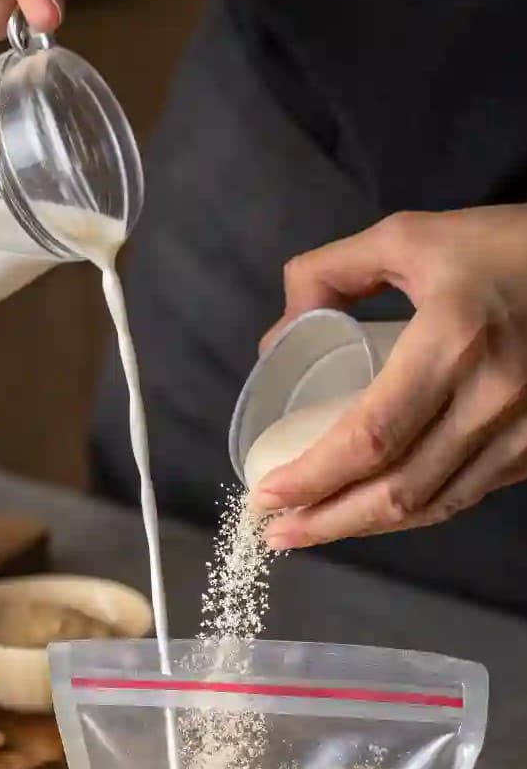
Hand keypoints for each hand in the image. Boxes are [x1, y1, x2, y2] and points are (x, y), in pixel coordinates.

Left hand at [252, 205, 526, 547]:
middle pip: (397, 489)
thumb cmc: (509, 246)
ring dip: (366, 527)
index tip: (267, 492)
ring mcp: (523, 431)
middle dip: (327, 520)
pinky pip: (465, 495)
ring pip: (433, 506)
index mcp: (454, 342)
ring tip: (313, 531)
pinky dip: (414, 512)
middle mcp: (493, 398)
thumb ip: (333, 272)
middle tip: (277, 532)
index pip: (370, 437)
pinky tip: (375, 512)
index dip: (313, 477)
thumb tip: (279, 334)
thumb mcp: (412, 236)